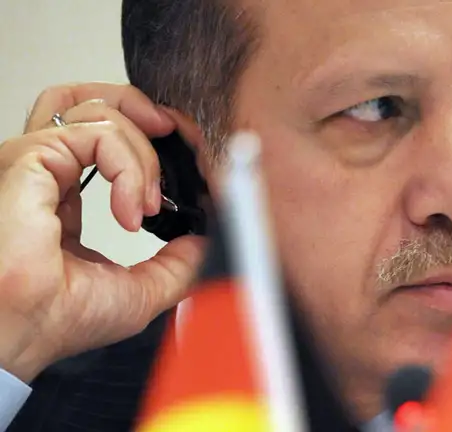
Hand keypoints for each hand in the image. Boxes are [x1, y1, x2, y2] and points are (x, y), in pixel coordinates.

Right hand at [0, 83, 205, 381]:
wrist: (24, 332)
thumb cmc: (57, 318)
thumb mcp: (142, 289)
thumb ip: (177, 262)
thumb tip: (205, 240)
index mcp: (63, 197)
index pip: (102, 140)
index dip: (146, 139)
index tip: (184, 161)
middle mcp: (46, 173)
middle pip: (90, 103)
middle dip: (143, 110)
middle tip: (175, 138)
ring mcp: (35, 161)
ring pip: (97, 110)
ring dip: (143, 149)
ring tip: (150, 200)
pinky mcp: (31, 157)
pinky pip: (98, 133)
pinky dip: (130, 166)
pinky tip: (132, 211)